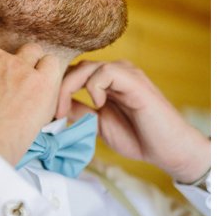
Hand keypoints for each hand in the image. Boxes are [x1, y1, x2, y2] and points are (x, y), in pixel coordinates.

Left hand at [59, 52, 207, 182]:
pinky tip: (98, 104)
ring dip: (70, 87)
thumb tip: (56, 109)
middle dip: (58, 89)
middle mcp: (113, 73)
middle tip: (53, 113)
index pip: (73, 75)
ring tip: (66, 110)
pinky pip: (105, 72)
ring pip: (87, 67)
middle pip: (76, 68)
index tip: (48, 115)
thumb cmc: (138, 138)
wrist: (167, 149)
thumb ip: (80, 113)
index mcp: (105, 82)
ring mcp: (124, 74)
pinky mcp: (133, 79)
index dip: (56, 91)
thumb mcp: (99, 125)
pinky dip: (94, 87)